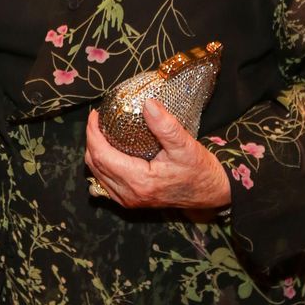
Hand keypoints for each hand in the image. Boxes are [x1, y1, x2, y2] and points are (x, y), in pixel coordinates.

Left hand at [85, 98, 230, 212]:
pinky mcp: (133, 201)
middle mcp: (130, 194)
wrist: (213, 194)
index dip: (93, 133)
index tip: (96, 114)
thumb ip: (165, 125)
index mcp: (139, 181)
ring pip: (97, 175)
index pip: (101, 155)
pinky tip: (109, 152)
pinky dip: (102, 166)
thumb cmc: (200, 171)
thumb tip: (147, 103)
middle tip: (97, 120)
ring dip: (95, 152)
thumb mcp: (185, 146)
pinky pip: (106, 183)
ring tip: (101, 131)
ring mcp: (130, 200)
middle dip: (91, 140)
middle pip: (95, 165)